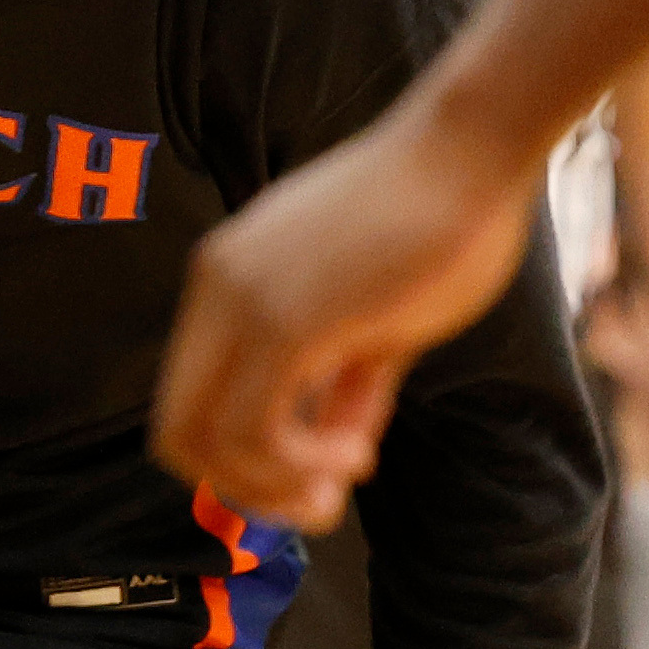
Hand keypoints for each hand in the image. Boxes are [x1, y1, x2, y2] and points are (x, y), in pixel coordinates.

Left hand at [154, 89, 542, 529]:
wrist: (472, 150)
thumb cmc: (440, 218)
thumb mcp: (378, 317)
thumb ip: (346, 381)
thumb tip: (339, 446)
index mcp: (227, 276)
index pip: (187, 399)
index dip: (238, 459)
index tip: (315, 469)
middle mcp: (216, 285)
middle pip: (177, 433)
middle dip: (247, 488)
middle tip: (322, 498)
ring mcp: (243, 301)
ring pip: (209, 444)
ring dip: (281, 485)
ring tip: (350, 470)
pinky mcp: (285, 321)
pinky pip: (257, 432)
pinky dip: (304, 464)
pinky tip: (359, 452)